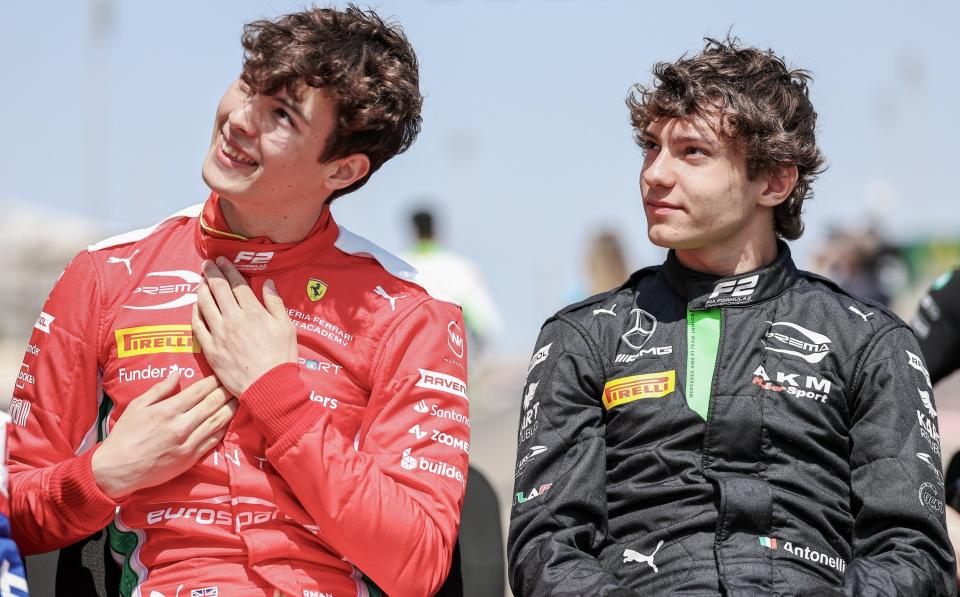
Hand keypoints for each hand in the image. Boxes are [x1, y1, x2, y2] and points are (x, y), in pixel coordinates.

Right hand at [91, 372, 236, 498]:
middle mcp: (181, 426)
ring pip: (217, 422)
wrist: (118, 469)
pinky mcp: (191, 458)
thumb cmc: (125, 435)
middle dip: (226, 392)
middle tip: (236, 383)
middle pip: (212, 404)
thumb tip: (177, 374)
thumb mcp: (137, 406)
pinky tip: (229, 421)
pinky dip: (223, 429)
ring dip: (230, 409)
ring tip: (239, 399)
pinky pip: (213, 441)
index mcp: (167, 411)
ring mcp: (188, 443)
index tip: (221, 375)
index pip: (198, 391)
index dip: (213, 382)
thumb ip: (159, 390)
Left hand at [192, 257, 296, 396]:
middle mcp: (233, 319)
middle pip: (218, 289)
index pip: (236, 284)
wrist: (268, 386)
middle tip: (207, 264)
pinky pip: (198, 326)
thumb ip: (275, 303)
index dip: (228, 269)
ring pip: (205, 304)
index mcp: (253, 312)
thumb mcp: (286, 327)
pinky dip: (195, 312)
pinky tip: (195, 305)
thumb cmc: (281, 357)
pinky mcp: (210, 349)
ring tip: (200, 280)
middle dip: (211, 273)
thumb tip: (268, 283)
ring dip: (201, 289)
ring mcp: (219, 333)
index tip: (222, 260)